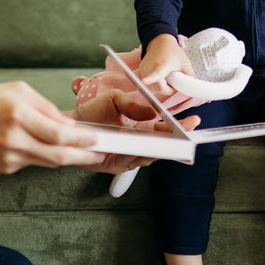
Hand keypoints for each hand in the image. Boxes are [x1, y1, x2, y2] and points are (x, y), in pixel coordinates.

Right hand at [0, 81, 100, 173]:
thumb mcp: (18, 91)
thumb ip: (45, 107)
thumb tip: (68, 125)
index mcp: (17, 115)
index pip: (59, 134)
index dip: (82, 140)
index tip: (97, 140)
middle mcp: (13, 139)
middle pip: (58, 155)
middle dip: (83, 156)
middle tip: (99, 154)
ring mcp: (8, 157)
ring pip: (47, 162)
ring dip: (66, 157)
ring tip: (81, 151)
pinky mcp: (3, 168)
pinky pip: (31, 163)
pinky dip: (41, 155)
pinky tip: (40, 146)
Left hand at [72, 89, 199, 173]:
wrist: (70, 125)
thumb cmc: (93, 111)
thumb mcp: (114, 99)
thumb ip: (132, 104)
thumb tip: (152, 112)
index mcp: (142, 126)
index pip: (166, 128)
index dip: (181, 126)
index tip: (194, 120)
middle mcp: (138, 142)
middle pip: (163, 145)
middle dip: (177, 141)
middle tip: (188, 136)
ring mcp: (129, 155)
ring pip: (151, 155)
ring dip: (161, 150)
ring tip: (172, 142)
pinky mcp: (117, 165)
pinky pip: (132, 163)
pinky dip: (140, 157)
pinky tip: (147, 150)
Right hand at [135, 33, 194, 98]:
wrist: (159, 42)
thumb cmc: (172, 51)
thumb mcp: (185, 62)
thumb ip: (190, 75)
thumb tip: (195, 86)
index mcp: (162, 65)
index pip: (155, 74)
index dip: (150, 79)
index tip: (144, 81)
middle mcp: (150, 68)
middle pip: (158, 89)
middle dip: (168, 90)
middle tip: (173, 82)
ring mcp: (144, 70)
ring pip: (152, 89)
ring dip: (161, 88)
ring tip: (166, 79)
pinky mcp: (140, 72)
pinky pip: (148, 85)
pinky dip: (154, 85)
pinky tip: (159, 78)